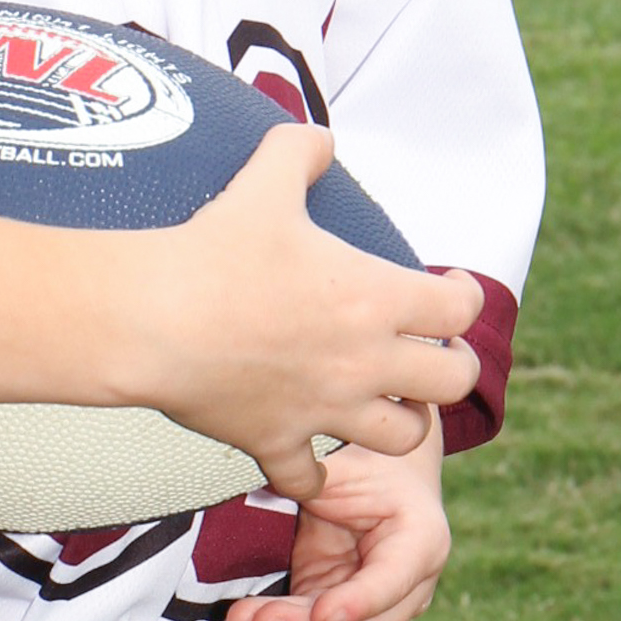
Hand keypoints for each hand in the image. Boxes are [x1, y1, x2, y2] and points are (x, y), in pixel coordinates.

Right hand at [131, 125, 482, 502]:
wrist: (154, 318)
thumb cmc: (214, 250)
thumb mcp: (263, 182)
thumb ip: (298, 151)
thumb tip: (318, 138)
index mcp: (372, 297)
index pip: (459, 309)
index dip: (466, 296)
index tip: (453, 286)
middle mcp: (363, 361)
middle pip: (450, 383)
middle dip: (453, 367)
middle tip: (434, 350)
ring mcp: (324, 409)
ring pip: (402, 437)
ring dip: (401, 420)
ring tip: (386, 401)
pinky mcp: (277, 441)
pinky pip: (310, 481)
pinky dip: (313, 477)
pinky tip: (307, 464)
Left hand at [226, 422, 450, 620]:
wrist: (381, 470)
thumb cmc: (368, 459)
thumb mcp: (348, 462)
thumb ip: (316, 479)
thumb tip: (265, 486)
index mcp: (420, 542)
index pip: (390, 581)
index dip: (356, 602)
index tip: (321, 613)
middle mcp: (407, 588)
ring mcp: (376, 606)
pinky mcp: (342, 608)